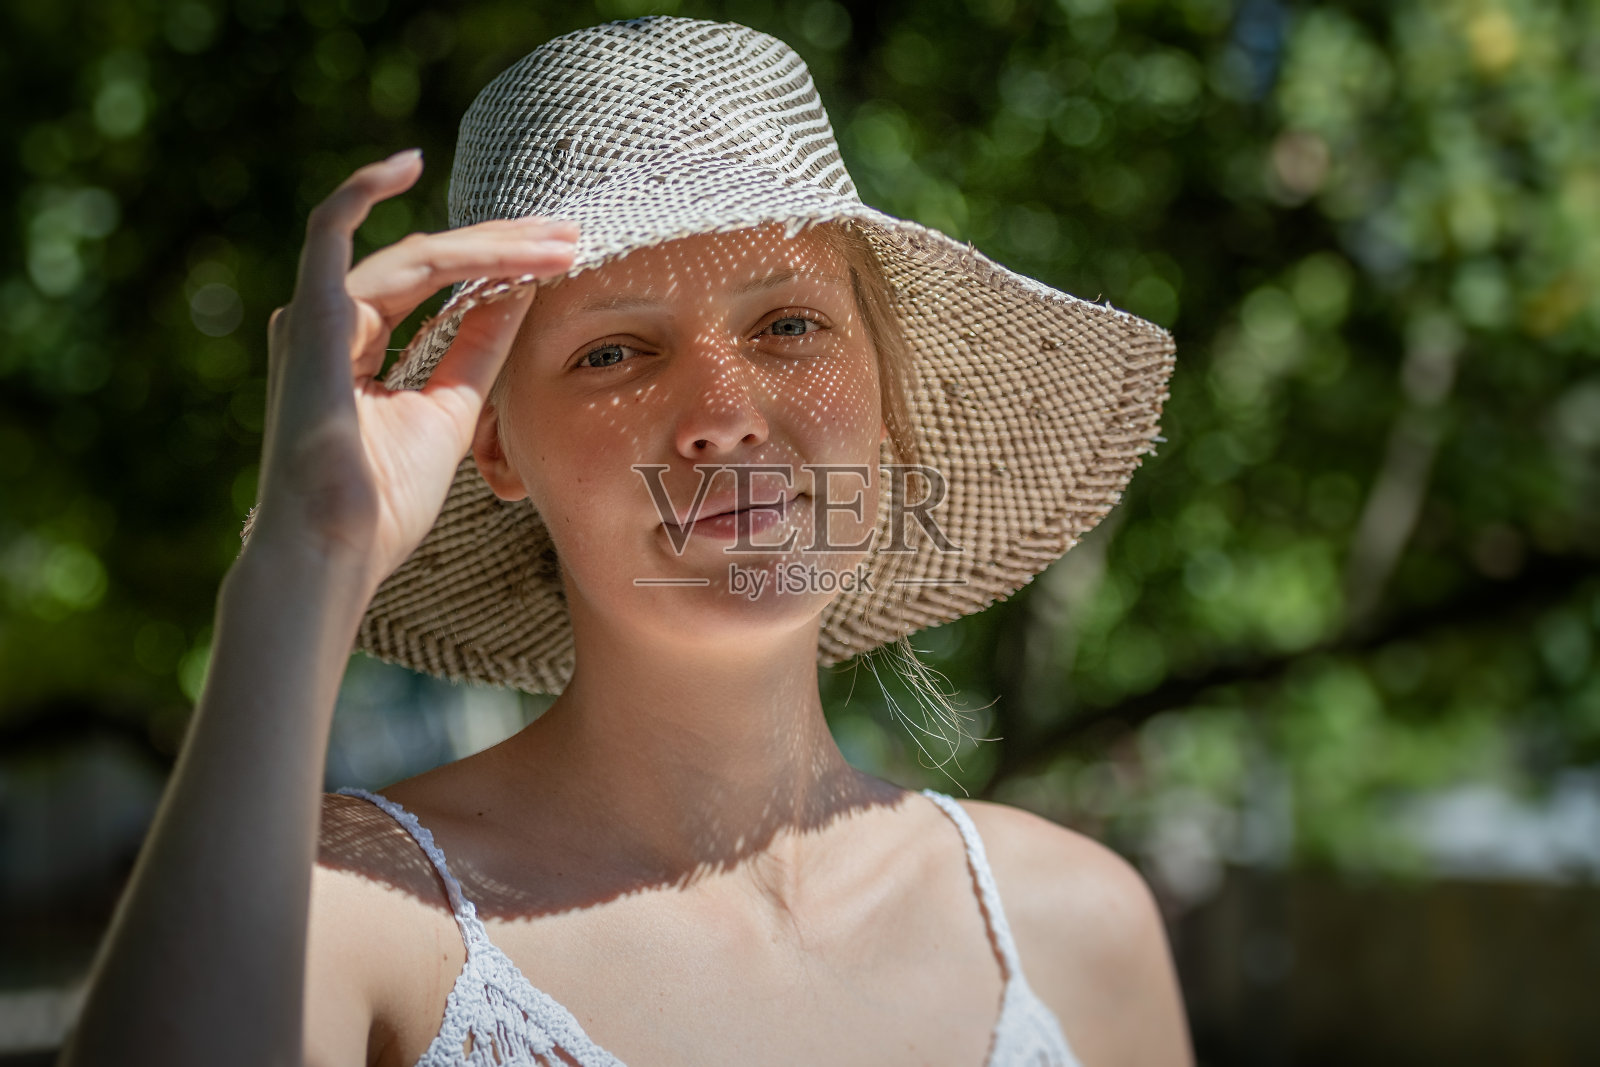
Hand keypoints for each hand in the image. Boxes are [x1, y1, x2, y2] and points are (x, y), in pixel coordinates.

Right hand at [247, 149, 576, 588]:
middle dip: (510, 249)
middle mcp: (333, 324)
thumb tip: (519, 297)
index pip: (440, 288)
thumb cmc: (384, 503)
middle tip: (574, 238)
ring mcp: (318, 317)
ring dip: (491, 245)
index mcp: (359, 349)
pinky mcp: (310, 315)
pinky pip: (328, 230)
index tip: (565, 260)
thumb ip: (476, 351)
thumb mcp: (450, 413)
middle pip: (435, 263)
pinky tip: (407, 163)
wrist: (337, 550)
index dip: (504, 269)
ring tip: (557, 242)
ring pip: (417, 255)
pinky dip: (362, 190)